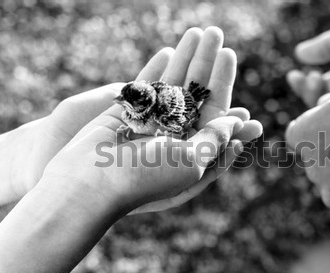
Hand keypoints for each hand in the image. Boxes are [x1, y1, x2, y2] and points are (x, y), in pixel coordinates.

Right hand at [42, 27, 261, 217]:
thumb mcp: (192, 160)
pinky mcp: (128, 113)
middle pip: (196, 94)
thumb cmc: (146, 177)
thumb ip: (215, 138)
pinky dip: (157, 68)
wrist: (90, 182)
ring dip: (185, 58)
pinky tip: (169, 50)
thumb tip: (238, 123)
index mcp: (193, 149)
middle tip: (217, 34)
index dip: (224, 84)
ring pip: (172, 84)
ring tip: (197, 32)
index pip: (215, 113)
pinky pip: (146, 86)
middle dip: (206, 64)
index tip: (229, 57)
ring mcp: (150, 122)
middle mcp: (174, 135)